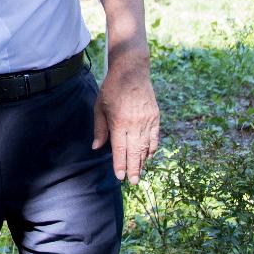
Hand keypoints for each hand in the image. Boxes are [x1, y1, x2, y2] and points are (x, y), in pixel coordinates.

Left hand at [92, 55, 159, 184]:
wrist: (132, 71)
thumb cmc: (111, 89)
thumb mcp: (99, 107)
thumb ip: (99, 128)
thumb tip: (97, 147)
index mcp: (119, 122)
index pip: (120, 149)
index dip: (120, 164)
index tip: (120, 176)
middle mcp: (135, 123)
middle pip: (135, 152)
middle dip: (134, 169)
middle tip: (133, 182)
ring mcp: (147, 121)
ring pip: (146, 147)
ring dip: (143, 161)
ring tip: (139, 173)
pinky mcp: (156, 117)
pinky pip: (155, 138)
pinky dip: (152, 149)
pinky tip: (148, 156)